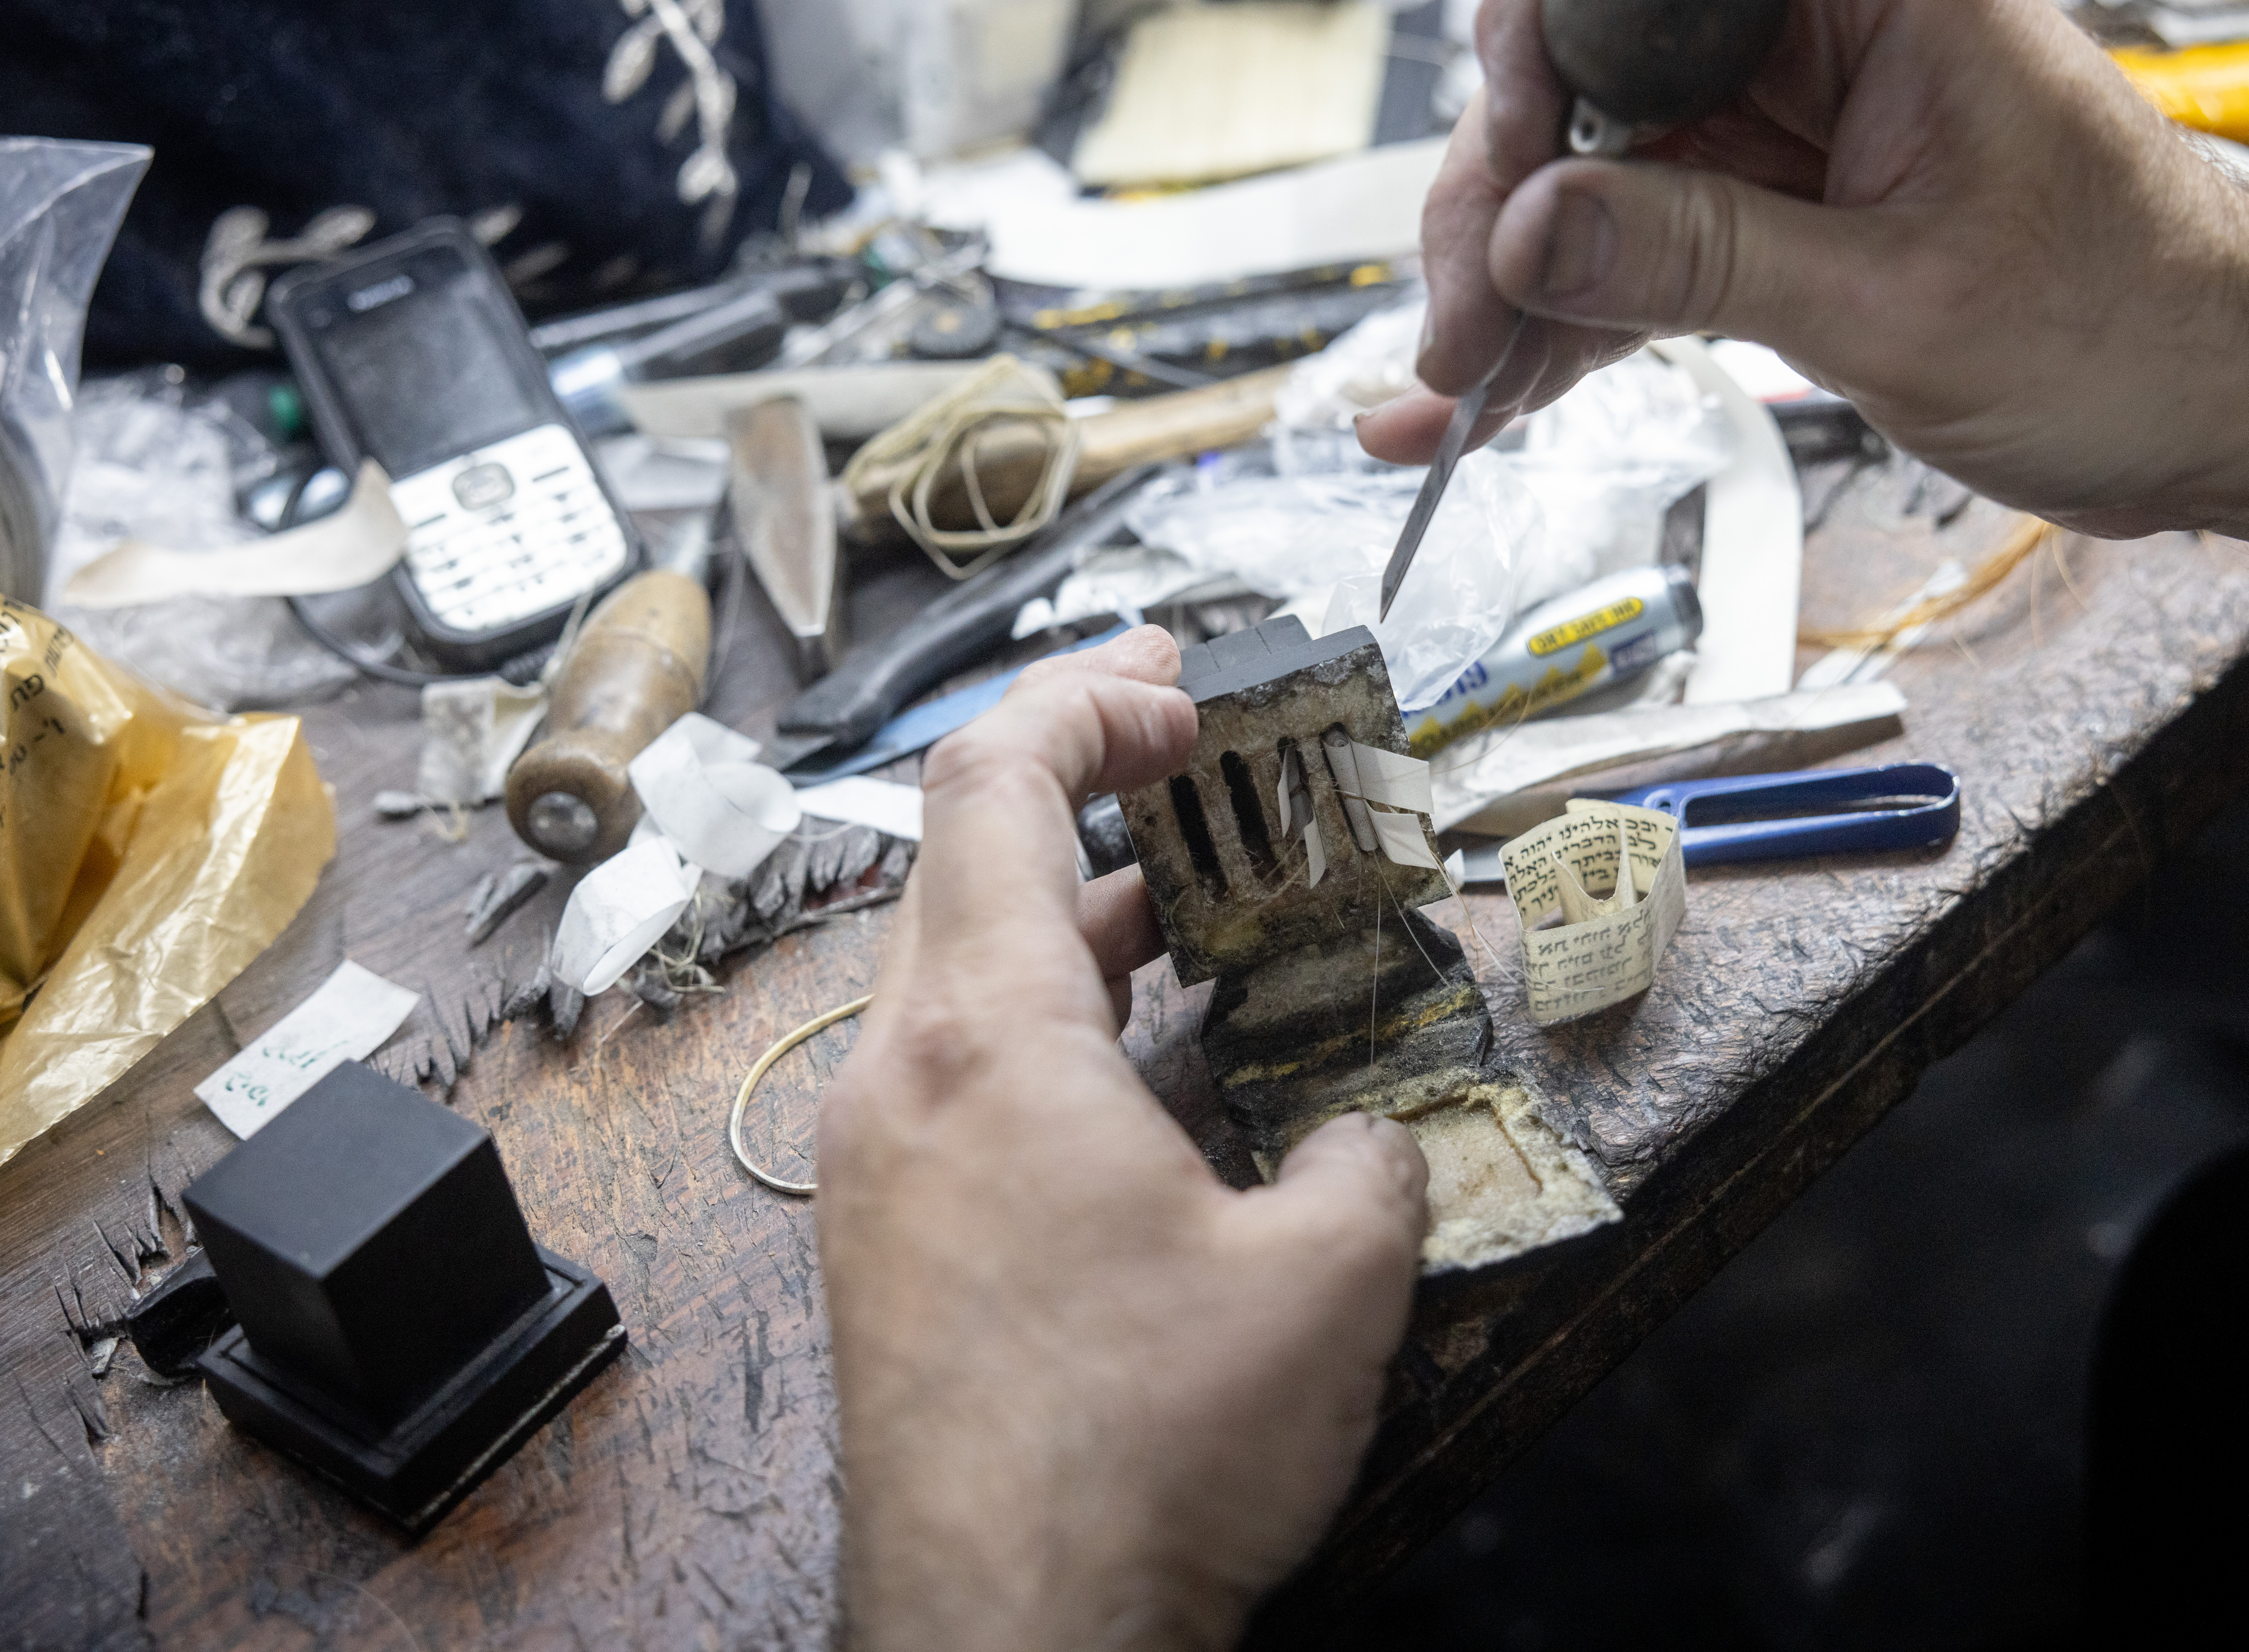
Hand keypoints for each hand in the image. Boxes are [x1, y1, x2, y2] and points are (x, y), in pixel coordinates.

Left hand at [818, 625, 1430, 1651]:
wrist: (1003, 1641)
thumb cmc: (1137, 1458)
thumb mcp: (1330, 1284)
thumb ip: (1369, 1163)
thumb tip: (1362, 1146)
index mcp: (982, 1043)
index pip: (996, 783)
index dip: (1089, 701)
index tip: (1178, 691)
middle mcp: (898, 1082)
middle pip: (965, 861)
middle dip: (1081, 779)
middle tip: (1181, 740)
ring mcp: (879, 1167)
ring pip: (962, 972)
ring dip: (1072, 912)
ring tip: (1184, 896)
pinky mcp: (893, 1242)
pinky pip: (958, 1072)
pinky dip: (1047, 1018)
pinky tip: (1135, 1056)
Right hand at [1354, 0, 2248, 656]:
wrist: (2216, 404)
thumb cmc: (2129, 325)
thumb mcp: (1896, 303)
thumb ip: (1698, 256)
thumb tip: (1528, 230)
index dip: (1539, 47)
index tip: (1502, 175)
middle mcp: (1816, 35)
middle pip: (1589, 76)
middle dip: (1501, 204)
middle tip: (1456, 329)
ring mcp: (1785, 128)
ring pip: (1592, 177)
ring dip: (1512, 286)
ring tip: (1452, 394)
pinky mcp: (1770, 214)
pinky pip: (1633, 253)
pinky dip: (1563, 327)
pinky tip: (1486, 398)